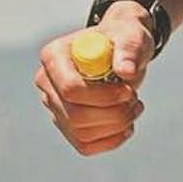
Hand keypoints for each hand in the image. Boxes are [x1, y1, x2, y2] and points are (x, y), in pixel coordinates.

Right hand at [34, 5, 154, 154]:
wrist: (120, 52)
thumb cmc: (122, 39)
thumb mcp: (131, 36)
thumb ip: (129, 49)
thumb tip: (126, 71)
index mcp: (53, 56)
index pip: (70, 89)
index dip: (103, 97)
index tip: (128, 90)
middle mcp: (47, 83)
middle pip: (75, 116)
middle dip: (113, 114)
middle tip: (135, 100)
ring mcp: (54, 106)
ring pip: (81, 134)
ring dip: (116, 126)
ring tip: (134, 106)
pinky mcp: (66, 125)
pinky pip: (85, 145)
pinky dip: (111, 140)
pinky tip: (126, 124)